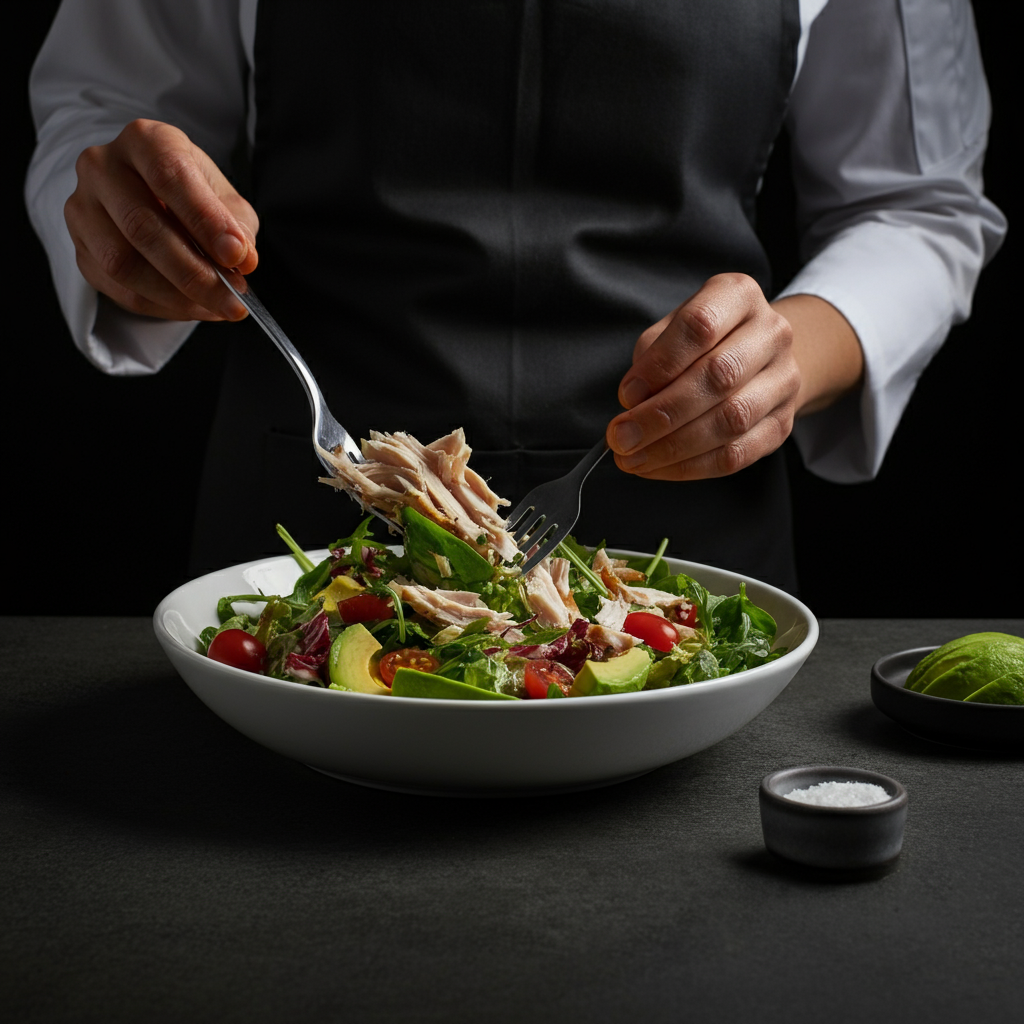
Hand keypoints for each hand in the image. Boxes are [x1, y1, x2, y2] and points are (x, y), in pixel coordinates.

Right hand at [64, 119, 258, 321]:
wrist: (150, 199)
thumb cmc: (192, 196)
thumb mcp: (225, 200)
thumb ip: (237, 227)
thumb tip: (243, 259)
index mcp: (144, 141)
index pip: (169, 175)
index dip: (204, 219)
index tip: (236, 255)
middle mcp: (103, 167)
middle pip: (142, 227)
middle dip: (196, 273)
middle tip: (234, 300)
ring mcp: (83, 208)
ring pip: (124, 263)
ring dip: (178, 296)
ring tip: (217, 307)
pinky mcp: (80, 248)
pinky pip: (119, 289)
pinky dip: (163, 306)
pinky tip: (194, 307)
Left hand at [607, 274, 799, 479]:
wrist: (760, 359)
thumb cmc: (701, 343)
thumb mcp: (671, 331)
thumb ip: (651, 359)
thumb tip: (634, 402)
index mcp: (738, 296)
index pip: (700, 326)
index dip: (659, 364)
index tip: (625, 395)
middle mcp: (771, 333)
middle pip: (719, 376)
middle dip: (661, 414)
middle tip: (622, 437)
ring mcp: (784, 380)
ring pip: (731, 421)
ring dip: (674, 447)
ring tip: (634, 458)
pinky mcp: (782, 423)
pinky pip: (738, 454)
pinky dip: (691, 467)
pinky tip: (659, 467)